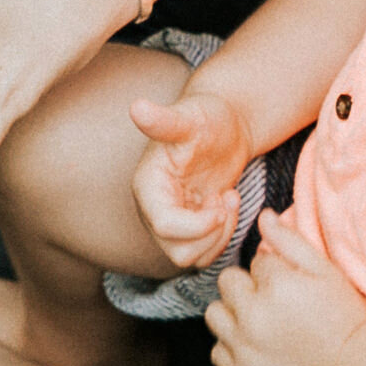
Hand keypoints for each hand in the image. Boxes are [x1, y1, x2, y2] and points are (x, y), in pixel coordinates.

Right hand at [130, 91, 252, 268]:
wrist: (224, 123)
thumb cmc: (206, 116)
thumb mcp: (189, 116)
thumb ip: (164, 119)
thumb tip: (137, 107)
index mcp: (148, 187)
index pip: (164, 226)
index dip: (196, 224)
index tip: (220, 202)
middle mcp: (154, 209)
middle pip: (177, 251)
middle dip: (210, 234)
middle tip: (225, 199)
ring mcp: (173, 221)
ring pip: (192, 257)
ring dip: (219, 236)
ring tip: (228, 199)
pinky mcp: (191, 227)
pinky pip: (206, 252)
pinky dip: (223, 236)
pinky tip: (228, 202)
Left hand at [204, 211, 365, 365]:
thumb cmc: (343, 316)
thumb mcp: (324, 271)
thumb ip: (290, 241)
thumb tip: (263, 216)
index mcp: (276, 284)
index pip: (257, 262)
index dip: (277, 272)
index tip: (295, 289)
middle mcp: (253, 314)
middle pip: (228, 282)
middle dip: (248, 287)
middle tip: (276, 302)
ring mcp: (243, 346)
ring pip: (215, 313)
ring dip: (233, 313)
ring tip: (260, 321)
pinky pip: (216, 350)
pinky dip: (232, 346)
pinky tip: (256, 344)